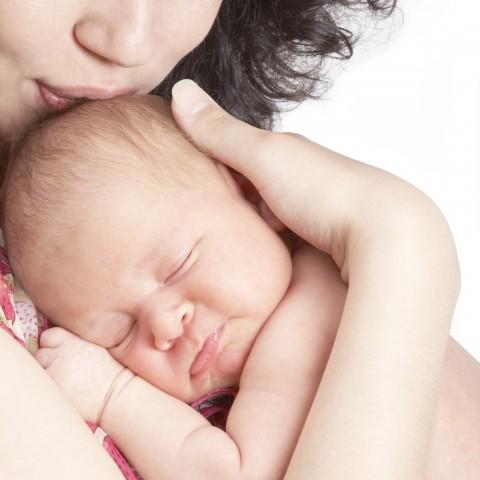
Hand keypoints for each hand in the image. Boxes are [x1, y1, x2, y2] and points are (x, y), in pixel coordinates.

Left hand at [35, 327, 125, 423]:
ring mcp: (54, 373)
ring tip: (61, 384)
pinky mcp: (51, 391)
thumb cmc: (111, 373)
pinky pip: (39, 390)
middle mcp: (60, 355)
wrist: (116, 395)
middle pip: (39, 354)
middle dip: (46, 362)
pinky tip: (61, 394)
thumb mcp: (96, 348)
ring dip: (45, 377)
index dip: (51, 345)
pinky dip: (46, 392)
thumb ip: (76, 344)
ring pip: (36, 373)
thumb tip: (62, 345)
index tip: (58, 353)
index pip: (49, 336)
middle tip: (59, 372)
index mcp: (73, 342)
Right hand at [171, 79, 412, 276]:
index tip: (184, 176)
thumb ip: (222, 132)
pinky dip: (264, 244)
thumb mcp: (264, 156)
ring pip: (262, 215)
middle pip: (246, 186)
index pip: (231, 151)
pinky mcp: (314, 240)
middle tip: (200, 216)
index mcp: (282, 153)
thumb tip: (181, 90)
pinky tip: (256, 256)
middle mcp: (295, 178)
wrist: (382, 233)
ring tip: (225, 241)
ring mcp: (306, 209)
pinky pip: (277, 239)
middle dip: (227, 197)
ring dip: (246, 224)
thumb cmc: (326, 189)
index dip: (206, 162)